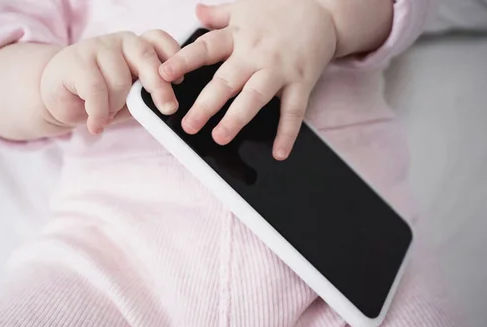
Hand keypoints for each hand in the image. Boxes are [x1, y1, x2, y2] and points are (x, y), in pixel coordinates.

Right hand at [40, 30, 180, 134]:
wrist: (58, 97)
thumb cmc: (100, 97)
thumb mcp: (129, 98)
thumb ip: (146, 96)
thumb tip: (168, 107)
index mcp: (139, 46)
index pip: (159, 40)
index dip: (173, 56)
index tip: (180, 80)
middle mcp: (121, 42)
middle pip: (146, 57)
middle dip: (160, 86)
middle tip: (168, 108)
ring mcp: (97, 47)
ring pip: (120, 81)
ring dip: (115, 107)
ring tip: (105, 115)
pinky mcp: (75, 60)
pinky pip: (95, 90)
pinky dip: (98, 113)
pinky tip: (95, 125)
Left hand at [160, 0, 336, 159]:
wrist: (324, 9)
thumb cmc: (282, 9)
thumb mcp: (246, 7)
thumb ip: (219, 14)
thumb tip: (196, 12)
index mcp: (238, 36)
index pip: (206, 48)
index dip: (183, 61)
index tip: (163, 74)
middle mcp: (256, 53)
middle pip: (227, 80)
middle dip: (206, 103)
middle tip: (188, 124)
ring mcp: (279, 69)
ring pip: (255, 96)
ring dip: (237, 118)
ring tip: (220, 137)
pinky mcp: (301, 81)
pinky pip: (293, 110)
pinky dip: (288, 133)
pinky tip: (279, 153)